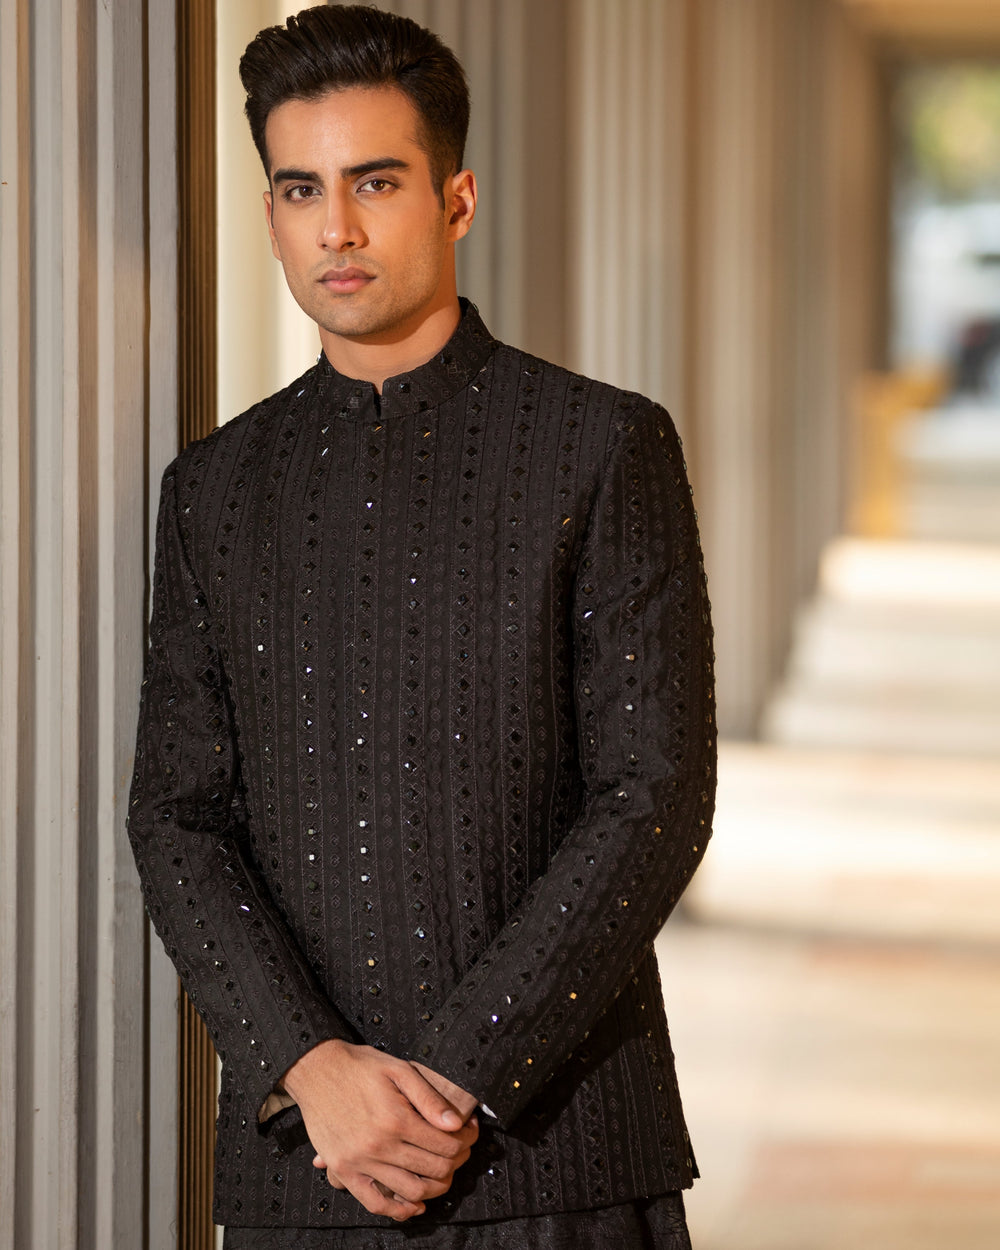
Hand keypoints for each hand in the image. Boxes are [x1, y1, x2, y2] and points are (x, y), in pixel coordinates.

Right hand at [281, 1039, 477, 1220]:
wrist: (317, 1070)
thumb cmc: (359, 1067)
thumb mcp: (399, 1070)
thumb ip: (429, 1098)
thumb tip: (455, 1123)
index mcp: (397, 1120)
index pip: (446, 1144)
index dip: (466, 1140)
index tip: (471, 1131)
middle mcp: (380, 1146)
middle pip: (434, 1169)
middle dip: (457, 1161)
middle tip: (462, 1149)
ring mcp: (360, 1163)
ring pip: (412, 1191)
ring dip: (436, 1187)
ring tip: (443, 1172)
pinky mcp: (344, 1171)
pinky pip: (375, 1203)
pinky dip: (399, 1210)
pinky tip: (414, 1204)